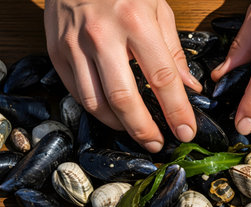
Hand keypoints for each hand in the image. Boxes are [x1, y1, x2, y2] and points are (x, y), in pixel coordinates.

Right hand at [44, 0, 201, 151]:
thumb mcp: (157, 8)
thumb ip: (173, 50)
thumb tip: (189, 86)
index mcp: (136, 23)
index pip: (163, 78)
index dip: (177, 110)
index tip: (186, 131)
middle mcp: (103, 36)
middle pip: (125, 99)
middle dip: (144, 129)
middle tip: (157, 144)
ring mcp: (75, 45)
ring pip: (96, 102)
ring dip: (119, 125)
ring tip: (136, 131)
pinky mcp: (56, 52)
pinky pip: (77, 92)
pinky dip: (96, 110)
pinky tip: (112, 114)